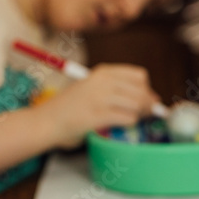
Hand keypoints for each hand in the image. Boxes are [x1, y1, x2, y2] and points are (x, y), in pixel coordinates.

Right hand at [36, 64, 160, 146]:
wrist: (46, 121)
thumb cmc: (70, 108)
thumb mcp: (92, 88)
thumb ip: (117, 89)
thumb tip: (151, 100)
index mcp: (103, 72)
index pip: (139, 75)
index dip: (146, 89)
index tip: (145, 100)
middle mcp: (102, 81)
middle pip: (142, 90)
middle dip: (147, 104)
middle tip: (144, 114)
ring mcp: (100, 98)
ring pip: (138, 104)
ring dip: (140, 115)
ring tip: (133, 120)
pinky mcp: (98, 115)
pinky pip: (128, 118)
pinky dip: (130, 124)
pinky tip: (122, 126)